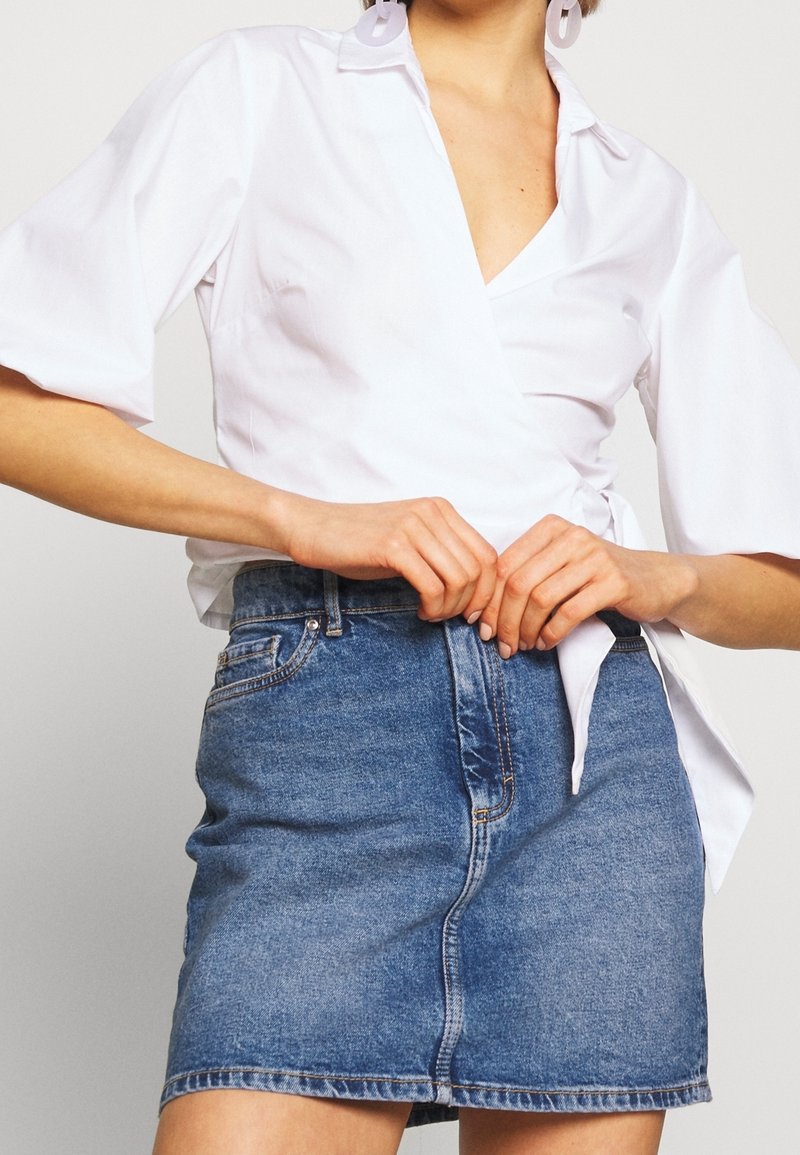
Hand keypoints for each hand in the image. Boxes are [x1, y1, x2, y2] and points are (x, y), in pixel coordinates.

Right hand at [281, 492, 497, 621]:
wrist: (311, 527)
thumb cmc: (358, 542)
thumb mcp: (408, 542)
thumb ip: (441, 556)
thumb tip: (475, 594)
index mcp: (441, 510)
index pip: (488, 555)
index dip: (487, 591)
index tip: (470, 613)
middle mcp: (432, 513)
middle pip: (479, 570)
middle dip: (470, 604)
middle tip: (448, 619)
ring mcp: (413, 527)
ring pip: (460, 579)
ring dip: (450, 609)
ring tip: (431, 615)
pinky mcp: (393, 546)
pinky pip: (433, 586)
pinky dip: (433, 607)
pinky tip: (420, 611)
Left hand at [477, 514, 698, 656]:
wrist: (657, 579)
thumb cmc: (600, 576)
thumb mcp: (561, 565)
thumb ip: (528, 575)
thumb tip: (485, 611)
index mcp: (551, 528)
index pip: (504, 565)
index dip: (489, 600)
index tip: (483, 626)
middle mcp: (572, 537)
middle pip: (519, 583)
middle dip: (504, 620)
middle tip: (502, 644)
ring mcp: (594, 558)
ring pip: (541, 599)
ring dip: (526, 629)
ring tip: (524, 645)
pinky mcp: (614, 582)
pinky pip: (569, 612)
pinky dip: (552, 633)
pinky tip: (547, 643)